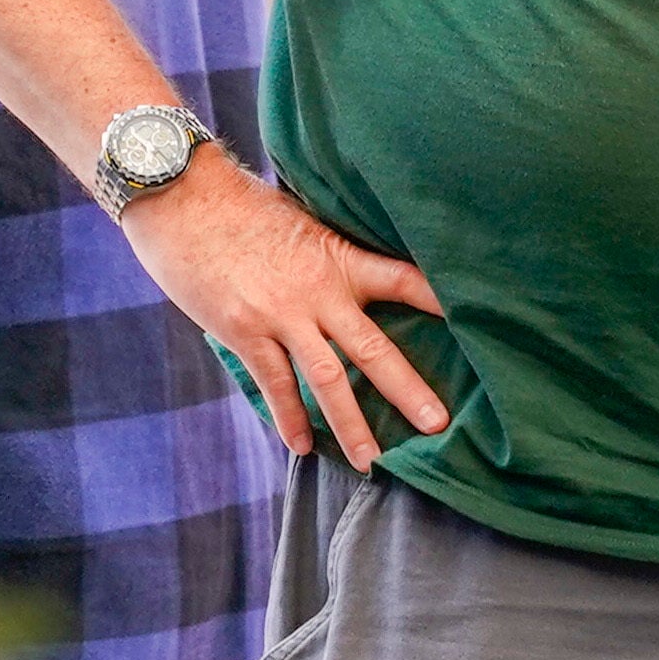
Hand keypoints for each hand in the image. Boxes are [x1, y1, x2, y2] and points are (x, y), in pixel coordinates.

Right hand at [119, 147, 451, 473]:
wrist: (182, 198)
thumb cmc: (239, 205)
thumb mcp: (298, 220)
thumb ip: (326, 255)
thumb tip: (346, 277)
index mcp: (338, 259)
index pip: (403, 279)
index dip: (439, 300)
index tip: (476, 322)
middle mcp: (317, 291)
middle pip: (372, 347)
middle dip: (407, 389)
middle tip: (438, 425)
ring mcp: (280, 314)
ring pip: (327, 378)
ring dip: (350, 423)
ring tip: (372, 461)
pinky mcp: (244, 330)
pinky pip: (275, 384)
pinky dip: (290, 419)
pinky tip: (302, 448)